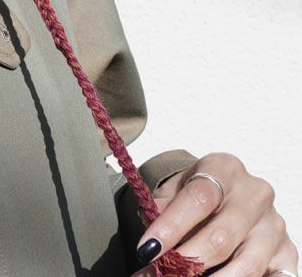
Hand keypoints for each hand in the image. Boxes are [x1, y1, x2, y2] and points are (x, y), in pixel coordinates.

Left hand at [131, 153, 296, 275]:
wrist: (235, 193)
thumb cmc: (203, 191)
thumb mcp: (180, 186)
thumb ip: (164, 203)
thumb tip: (149, 223)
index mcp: (225, 168)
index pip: (198, 198)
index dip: (171, 227)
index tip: (147, 249)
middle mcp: (255, 194)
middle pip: (221, 237)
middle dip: (187, 262)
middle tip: (162, 274)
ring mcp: (274, 225)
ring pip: (246, 265)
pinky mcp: (287, 252)